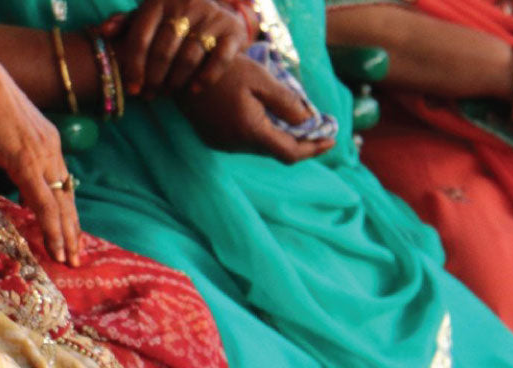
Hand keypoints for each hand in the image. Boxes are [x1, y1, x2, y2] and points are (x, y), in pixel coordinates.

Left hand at [0, 48, 81, 264]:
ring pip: (67, 191)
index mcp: (26, 160)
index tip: (59, 254)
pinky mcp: (52, 140)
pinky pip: (63, 176)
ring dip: (72, 220)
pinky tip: (66, 216)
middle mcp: (46, 155)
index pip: (46, 204)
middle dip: (70, 235)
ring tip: (75, 247)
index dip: (54, 232)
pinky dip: (65, 199)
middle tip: (74, 262)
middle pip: (64, 203)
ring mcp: (52, 147)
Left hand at [104, 0, 247, 96]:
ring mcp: (210, 16)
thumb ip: (127, 23)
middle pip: (164, 49)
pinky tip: (194, 90)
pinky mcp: (232, 31)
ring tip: (169, 93)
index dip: (135, 66)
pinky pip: (218, 59)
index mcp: (159, 0)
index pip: (142, 36)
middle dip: (154, 77)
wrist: (219, 9)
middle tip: (150, 95)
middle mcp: (185, 4)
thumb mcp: (151, 15)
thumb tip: (102, 32)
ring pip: (189, 55)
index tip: (133, 89)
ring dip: (176, 80)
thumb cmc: (175, 17)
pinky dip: (206, 77)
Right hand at [179, 56, 334, 162]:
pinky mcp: (214, 140)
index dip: (313, 150)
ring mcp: (223, 144)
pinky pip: (246, 142)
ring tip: (296, 121)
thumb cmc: (223, 69)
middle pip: (277, 151)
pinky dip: (262, 133)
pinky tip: (269, 118)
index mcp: (250, 131)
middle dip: (300, 142)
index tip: (331, 141)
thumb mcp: (260, 79)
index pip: (290, 153)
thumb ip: (286, 103)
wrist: (181, 68)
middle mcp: (237, 145)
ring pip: (261, 147)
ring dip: (280, 137)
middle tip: (319, 128)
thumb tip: (308, 122)